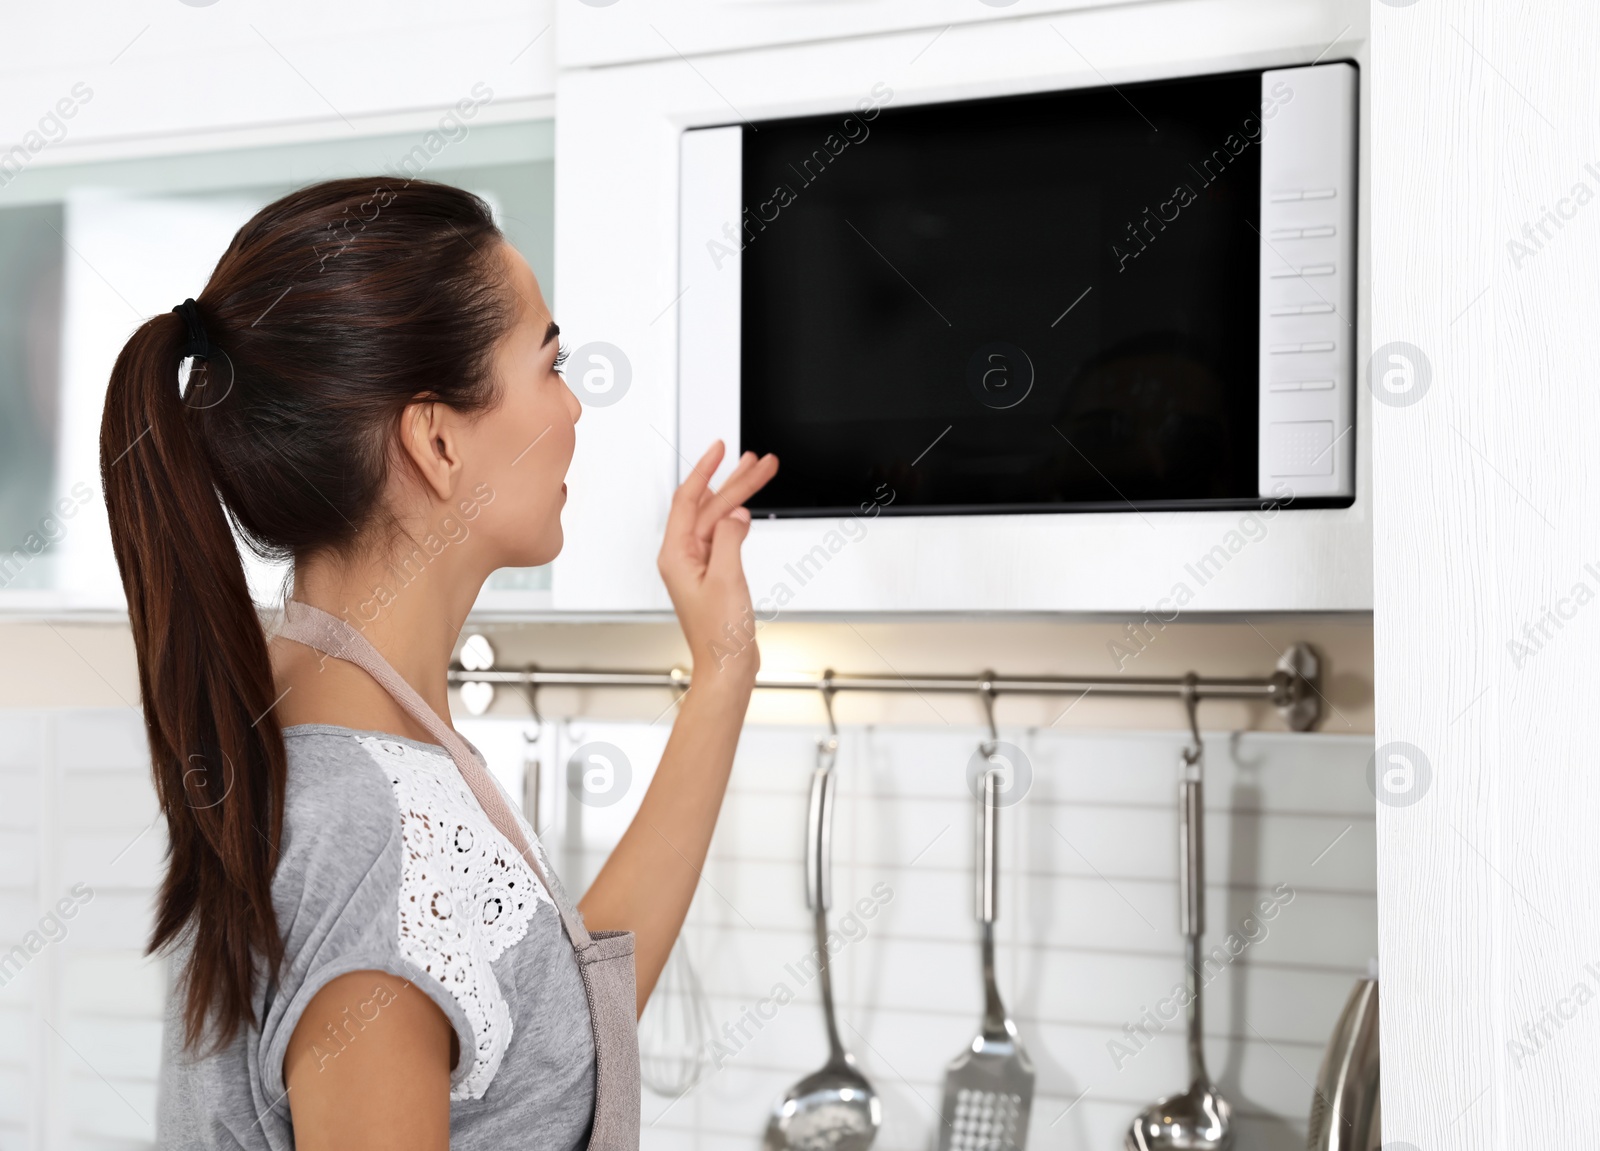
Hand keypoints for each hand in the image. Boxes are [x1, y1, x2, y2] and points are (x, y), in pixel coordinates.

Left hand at [657, 441, 778, 688]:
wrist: (727, 667)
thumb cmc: (719, 635)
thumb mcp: (726, 578)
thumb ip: (729, 539)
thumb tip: (735, 514)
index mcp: (676, 555)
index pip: (688, 500)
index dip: (705, 470)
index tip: (720, 449)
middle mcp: (683, 557)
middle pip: (708, 507)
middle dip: (734, 481)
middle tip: (758, 461)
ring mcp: (698, 566)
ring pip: (718, 519)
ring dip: (739, 497)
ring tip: (759, 473)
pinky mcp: (713, 575)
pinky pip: (724, 537)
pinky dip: (738, 520)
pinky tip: (748, 510)